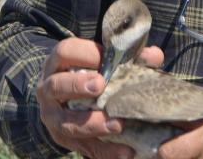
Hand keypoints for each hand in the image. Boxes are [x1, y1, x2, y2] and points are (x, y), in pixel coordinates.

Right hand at [36, 36, 163, 157]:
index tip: (104, 56)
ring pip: (66, 123)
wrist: (63, 102)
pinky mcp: (64, 140)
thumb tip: (154, 56)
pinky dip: (106, 151)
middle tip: (99, 85)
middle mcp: (49, 90)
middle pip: (56, 86)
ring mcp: (53, 117)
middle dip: (76, 86)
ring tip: (117, 125)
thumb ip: (127, 58)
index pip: (64, 52)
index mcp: (58, 64)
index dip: (83, 53)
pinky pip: (84, 148)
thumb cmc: (88, 75)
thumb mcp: (101, 64)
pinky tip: (126, 152)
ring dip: (92, 124)